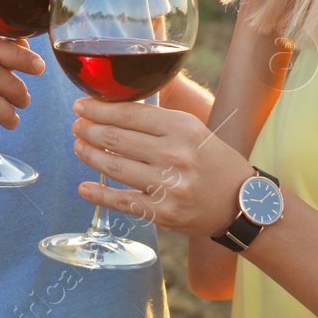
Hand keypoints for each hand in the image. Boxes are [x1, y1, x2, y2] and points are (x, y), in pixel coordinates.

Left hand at [71, 98, 253, 237]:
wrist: (241, 203)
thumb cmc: (212, 161)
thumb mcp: (194, 128)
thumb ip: (160, 117)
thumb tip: (117, 104)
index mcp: (183, 127)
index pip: (129, 114)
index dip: (99, 109)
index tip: (81, 105)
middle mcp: (175, 155)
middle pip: (117, 138)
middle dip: (89, 129)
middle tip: (77, 125)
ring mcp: (168, 186)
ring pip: (115, 168)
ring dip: (90, 155)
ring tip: (78, 146)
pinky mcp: (163, 213)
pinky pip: (123, 201)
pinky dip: (99, 194)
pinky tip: (84, 186)